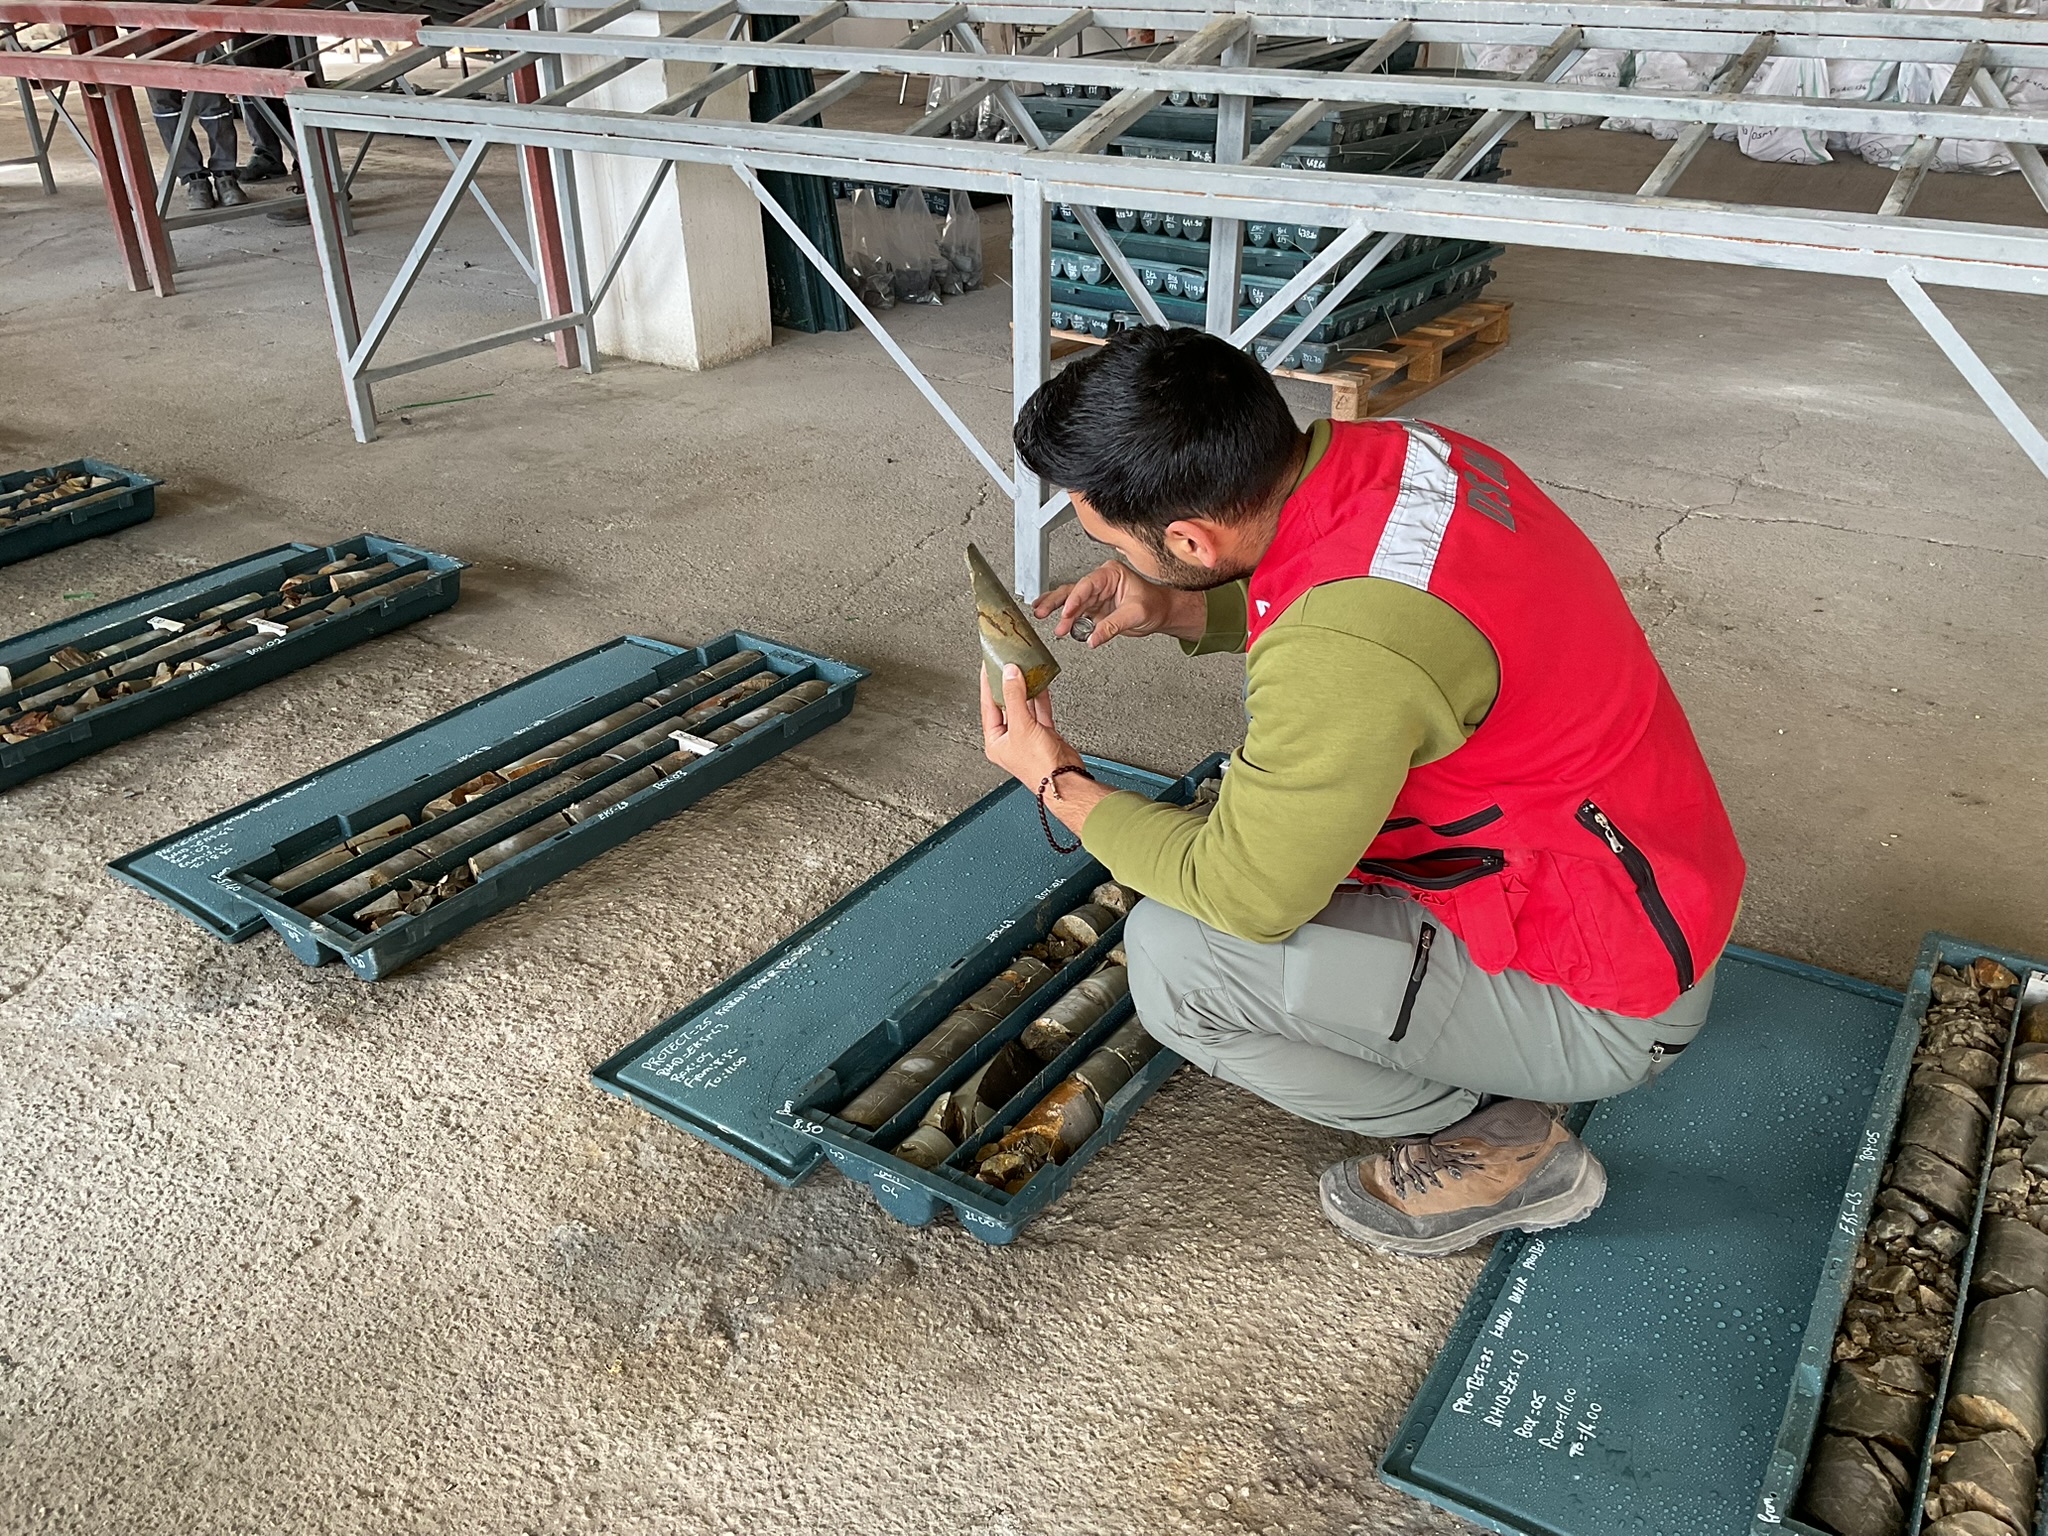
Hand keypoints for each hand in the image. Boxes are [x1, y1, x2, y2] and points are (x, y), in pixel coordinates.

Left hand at [979, 664, 1112, 836]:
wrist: (1065, 779)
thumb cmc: (1039, 767)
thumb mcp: (1021, 726)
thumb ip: (1014, 697)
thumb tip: (1009, 675)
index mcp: (995, 741)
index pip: (987, 705)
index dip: (988, 683)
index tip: (989, 665)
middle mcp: (1009, 739)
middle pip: (1005, 704)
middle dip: (1007, 684)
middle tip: (1007, 664)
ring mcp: (1026, 736)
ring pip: (1023, 705)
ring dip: (1025, 689)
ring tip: (1024, 669)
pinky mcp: (1043, 734)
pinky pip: (1039, 710)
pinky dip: (1040, 697)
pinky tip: (1040, 684)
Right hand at [1032, 559, 1207, 646]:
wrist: (1161, 612)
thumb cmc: (1154, 604)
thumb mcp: (1135, 614)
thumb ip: (1112, 626)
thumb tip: (1093, 638)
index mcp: (1111, 574)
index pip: (1087, 585)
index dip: (1075, 599)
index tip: (1066, 613)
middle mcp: (1100, 582)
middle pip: (1073, 590)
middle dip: (1057, 601)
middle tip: (1042, 611)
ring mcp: (1095, 596)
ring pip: (1070, 600)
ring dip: (1056, 609)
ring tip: (1040, 614)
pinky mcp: (1093, 609)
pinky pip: (1075, 613)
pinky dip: (1064, 618)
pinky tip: (1052, 620)